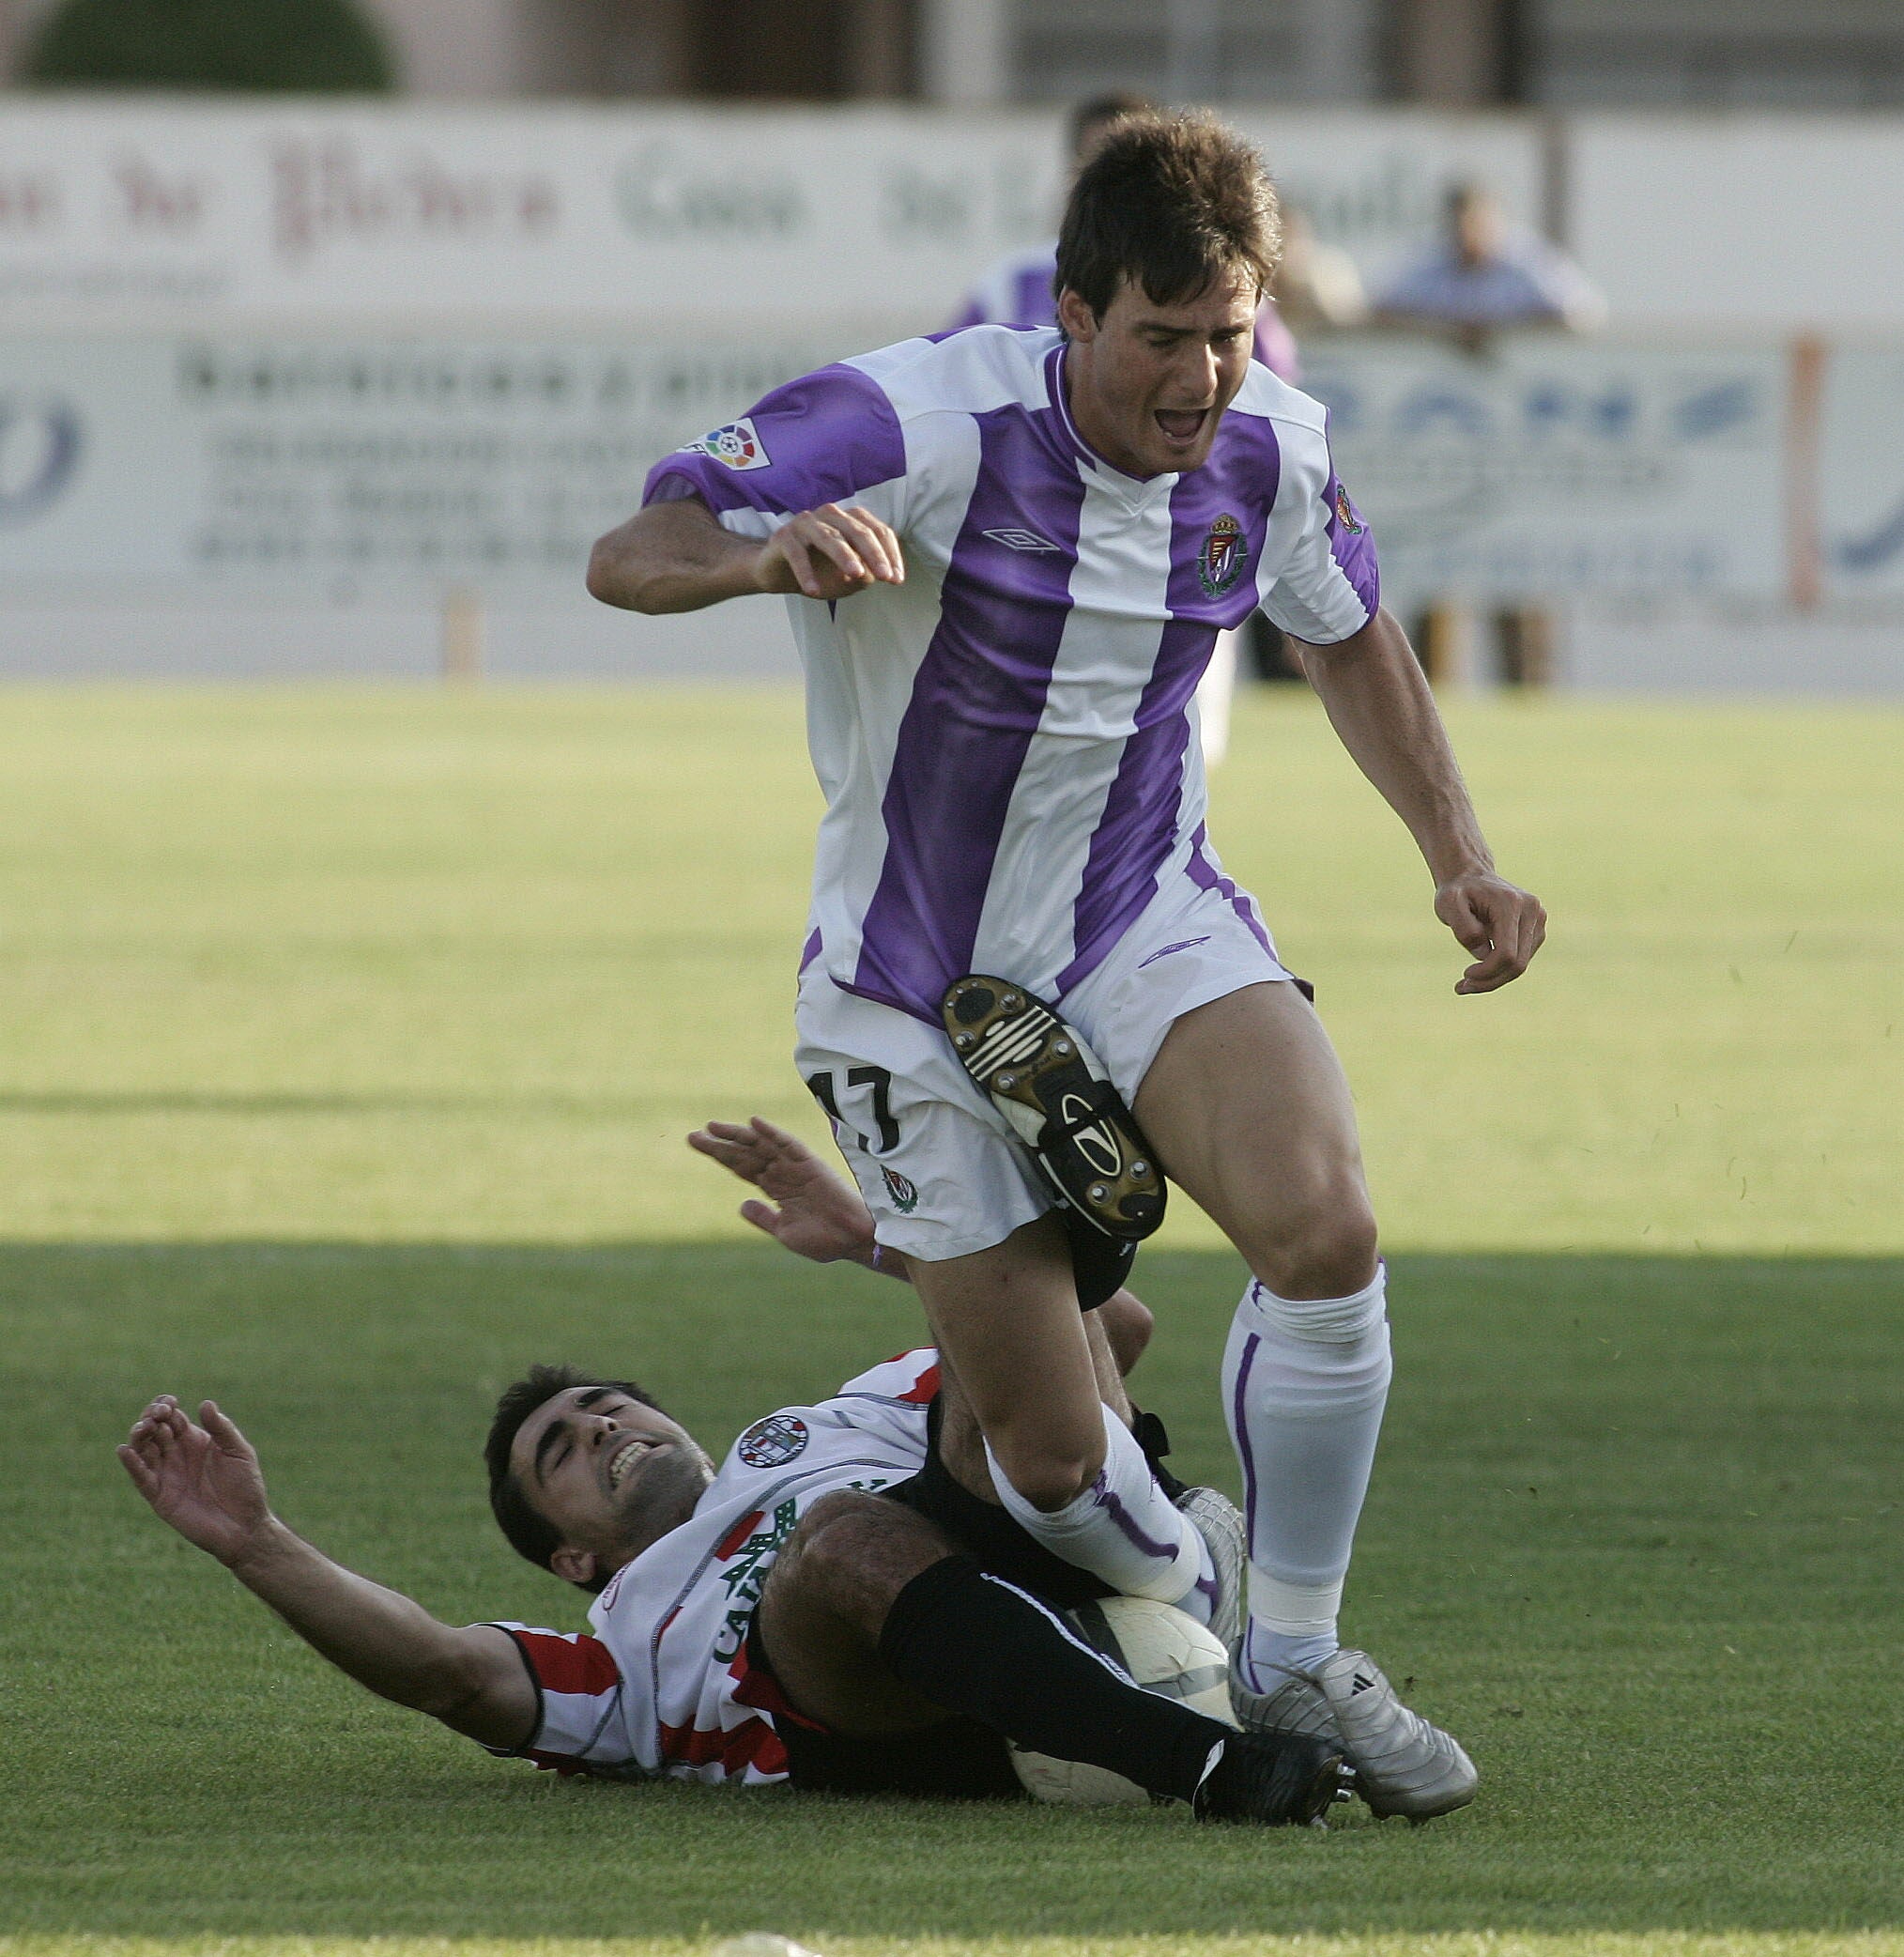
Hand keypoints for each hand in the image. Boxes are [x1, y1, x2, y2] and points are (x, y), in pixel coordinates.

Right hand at [118, 1396, 274, 1565]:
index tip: (168, 1401)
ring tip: (143, 1427)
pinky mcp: (159, 1496)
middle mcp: (176, 1455)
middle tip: (158, 1413)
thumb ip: (222, 1428)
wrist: (244, 1525)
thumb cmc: (245, 1486)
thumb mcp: (239, 1451)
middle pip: (154, 1430)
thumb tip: (205, 1403)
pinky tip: (125, 1450)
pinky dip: (131, 1463)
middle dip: (151, 1418)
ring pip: (142, 1450)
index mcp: (195, 1441)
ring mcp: (166, 1474)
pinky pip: (140, 1477)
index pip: (173, 1418)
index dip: (166, 1407)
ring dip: (139, 1436)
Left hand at [687, 1116, 876, 1264]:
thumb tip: (742, 1205)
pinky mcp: (811, 1165)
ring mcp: (795, 1167)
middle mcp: (782, 1173)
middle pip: (745, 1154)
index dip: (720, 1155)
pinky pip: (790, 1145)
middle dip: (720, 1144)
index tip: (696, 1144)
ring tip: (713, 1127)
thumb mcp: (784, 1231)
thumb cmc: (823, 1240)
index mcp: (775, 1188)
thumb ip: (764, 1217)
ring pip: (762, 1146)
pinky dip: (773, 1134)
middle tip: (694, 1135)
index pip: (741, 1167)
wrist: (851, 1241)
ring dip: (738, 1135)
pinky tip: (755, 1123)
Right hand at [755, 504, 903, 601]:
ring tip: (856, 575)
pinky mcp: (784, 536)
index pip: (877, 531)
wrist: (778, 573)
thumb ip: (866, 573)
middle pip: (857, 530)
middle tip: (885, 576)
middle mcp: (830, 515)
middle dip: (874, 554)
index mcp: (850, 520)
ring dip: (844, 556)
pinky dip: (806, 572)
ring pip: (829, 536)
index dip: (890, 554)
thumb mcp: (849, 577)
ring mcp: (806, 523)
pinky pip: (797, 553)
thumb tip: (876, 574)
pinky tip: (813, 591)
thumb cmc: (819, 571)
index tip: (897, 579)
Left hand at [1435, 871, 1547, 993]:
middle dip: (1490, 981)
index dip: (1487, 972)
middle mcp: (1532, 911)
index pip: (1507, 954)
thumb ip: (1463, 927)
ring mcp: (1539, 920)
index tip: (1464, 976)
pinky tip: (1480, 969)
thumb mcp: (1447, 904)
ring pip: (1521, 965)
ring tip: (1466, 979)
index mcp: (1512, 904)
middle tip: (1462, 987)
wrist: (1471, 876)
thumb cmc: (1457, 891)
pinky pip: (1522, 959)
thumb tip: (1483, 953)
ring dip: (1495, 978)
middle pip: (1517, 964)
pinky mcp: (1537, 929)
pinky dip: (1501, 969)